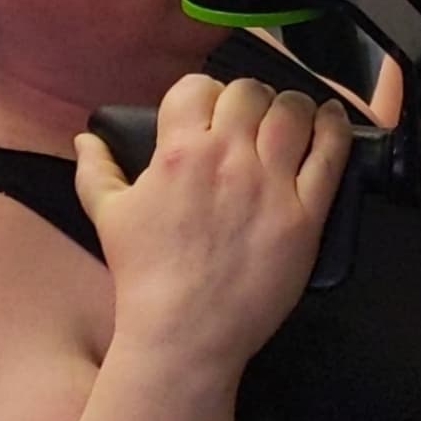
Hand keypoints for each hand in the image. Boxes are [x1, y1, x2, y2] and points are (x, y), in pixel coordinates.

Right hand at [73, 72, 352, 375]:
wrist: (185, 333)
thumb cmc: (145, 278)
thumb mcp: (107, 217)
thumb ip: (95, 170)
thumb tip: (86, 138)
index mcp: (179, 154)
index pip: (198, 88)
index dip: (206, 93)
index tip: (212, 110)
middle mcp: (228, 160)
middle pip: (250, 93)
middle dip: (249, 98)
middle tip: (251, 119)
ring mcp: (271, 185)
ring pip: (293, 114)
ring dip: (292, 107)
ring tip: (292, 117)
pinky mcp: (305, 215)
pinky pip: (331, 156)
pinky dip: (334, 129)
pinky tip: (332, 120)